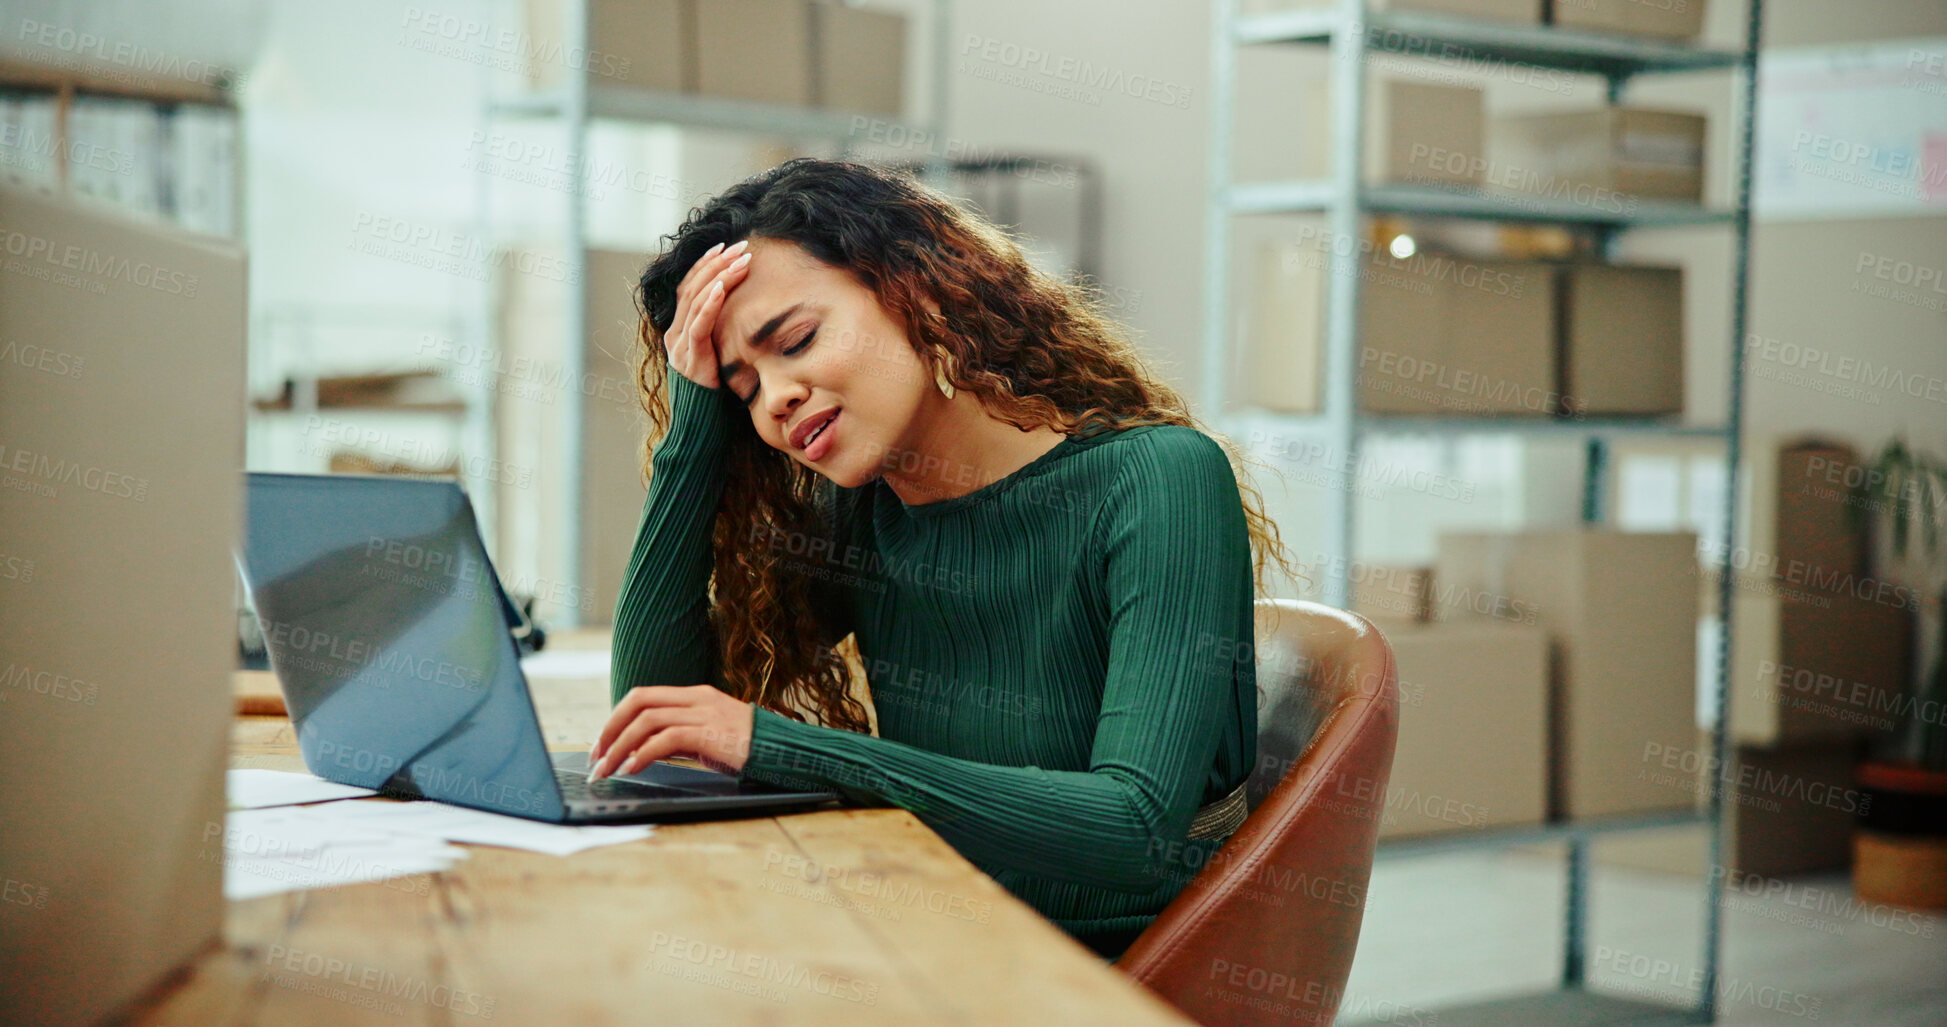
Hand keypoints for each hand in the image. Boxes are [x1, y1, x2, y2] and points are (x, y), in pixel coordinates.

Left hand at [589, 685, 753, 778]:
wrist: (782, 751)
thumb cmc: (746, 748)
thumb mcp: (708, 737)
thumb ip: (678, 736)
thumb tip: (642, 750)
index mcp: (695, 695)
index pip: (643, 696)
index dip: (616, 718)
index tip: (602, 744)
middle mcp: (696, 698)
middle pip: (639, 702)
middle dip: (610, 729)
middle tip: (596, 757)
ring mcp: (704, 713)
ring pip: (647, 720)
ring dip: (620, 746)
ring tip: (607, 769)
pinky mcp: (710, 733)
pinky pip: (666, 739)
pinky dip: (643, 754)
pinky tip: (632, 768)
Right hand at [664, 239, 753, 389]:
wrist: (701, 424)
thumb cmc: (716, 391)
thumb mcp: (718, 355)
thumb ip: (722, 333)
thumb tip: (745, 311)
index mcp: (679, 330)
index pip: (689, 287)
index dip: (705, 265)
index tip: (725, 247)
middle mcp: (675, 334)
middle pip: (692, 287)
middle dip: (717, 263)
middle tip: (740, 247)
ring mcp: (679, 346)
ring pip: (695, 301)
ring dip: (720, 277)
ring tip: (741, 260)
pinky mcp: (689, 359)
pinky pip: (698, 325)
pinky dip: (710, 304)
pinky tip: (724, 287)